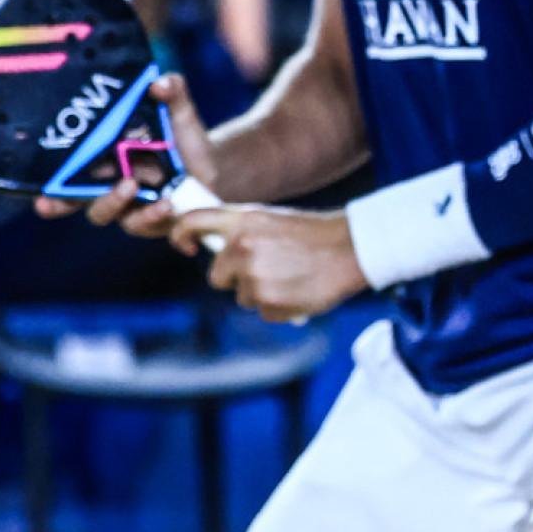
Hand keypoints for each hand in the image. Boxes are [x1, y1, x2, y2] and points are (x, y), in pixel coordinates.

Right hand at [33, 71, 214, 239]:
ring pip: (112, 215)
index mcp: (102, 160)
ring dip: (115, 202)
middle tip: (66, 198)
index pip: (66, 176)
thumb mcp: (177, 111)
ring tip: (137, 188)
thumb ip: (171, 93)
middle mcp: (109, 187)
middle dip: (65, 203)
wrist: (213, 165)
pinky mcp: (156, 222)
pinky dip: (155, 217)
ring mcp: (131, 208)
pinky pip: (149, 226)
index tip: (40, 197)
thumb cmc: (182, 138)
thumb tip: (160, 82)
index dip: (50, 191)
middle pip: (80, 203)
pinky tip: (167, 205)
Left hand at [174, 203, 363, 322]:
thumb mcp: (272, 219)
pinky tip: (298, 290)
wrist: (350, 248)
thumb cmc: (315, 234)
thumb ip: (243, 232)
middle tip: (267, 269)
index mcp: (242, 221)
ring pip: (242, 296)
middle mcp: (241, 247)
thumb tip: (223, 252)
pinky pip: (262, 312)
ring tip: (290, 277)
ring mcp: (253, 277)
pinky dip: (278, 306)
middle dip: (235, 278)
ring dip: (260, 292)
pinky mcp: (267, 302)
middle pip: (217, 276)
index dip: (181, 236)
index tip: (187, 248)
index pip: (191, 222)